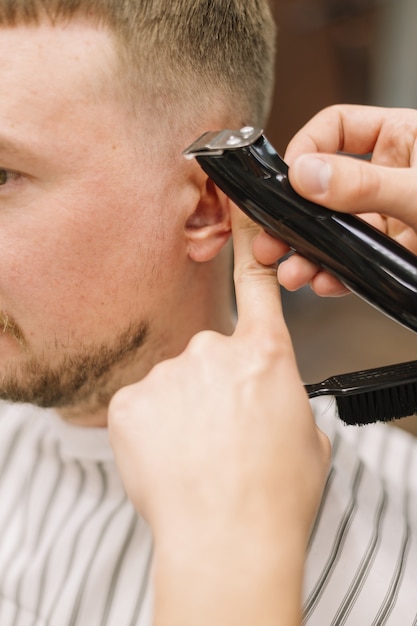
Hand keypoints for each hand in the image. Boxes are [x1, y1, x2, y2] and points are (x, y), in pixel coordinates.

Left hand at [108, 207, 329, 625]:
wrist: (228, 537)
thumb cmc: (274, 496)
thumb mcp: (308, 439)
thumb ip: (285, 402)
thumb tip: (271, 402)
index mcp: (264, 357)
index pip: (256, 287)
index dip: (248, 247)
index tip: (237, 212)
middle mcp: (215, 353)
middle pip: (209, 357)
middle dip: (213, 388)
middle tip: (222, 434)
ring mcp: (170, 373)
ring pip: (173, 384)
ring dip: (182, 412)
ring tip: (197, 455)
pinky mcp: (130, 400)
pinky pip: (141, 405)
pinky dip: (151, 429)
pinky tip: (169, 458)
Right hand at [253, 105, 416, 295]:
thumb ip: (366, 183)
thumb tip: (305, 175)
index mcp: (401, 138)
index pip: (336, 127)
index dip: (306, 148)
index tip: (287, 180)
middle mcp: (389, 175)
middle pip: (324, 187)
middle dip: (293, 217)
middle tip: (269, 237)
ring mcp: (389, 215)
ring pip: (335, 231)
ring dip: (307, 253)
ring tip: (290, 272)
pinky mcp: (392, 252)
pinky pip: (354, 262)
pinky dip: (335, 274)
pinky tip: (323, 282)